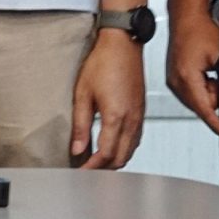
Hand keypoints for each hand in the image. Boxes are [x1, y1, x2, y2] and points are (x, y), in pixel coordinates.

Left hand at [72, 27, 146, 167]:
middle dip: (103, 170)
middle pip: (120, 158)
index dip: (92, 168)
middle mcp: (132, 121)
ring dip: (113, 162)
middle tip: (85, 172)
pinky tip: (111, 148)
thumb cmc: (102, 63)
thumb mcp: (82, 94)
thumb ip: (80, 125)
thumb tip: (77, 149)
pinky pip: (135, 141)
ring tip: (95, 164)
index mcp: (116, 117)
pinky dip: (123, 151)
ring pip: (129, 152)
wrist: (123, 45)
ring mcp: (139, 118)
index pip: (105, 155)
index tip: (79, 173)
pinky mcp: (141, 113)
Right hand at [166, 9, 218, 139]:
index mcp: (186, 77)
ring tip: (214, 74)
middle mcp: (175, 81)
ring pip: (195, 100)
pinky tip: (207, 73)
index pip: (204, 109)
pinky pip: (190, 92)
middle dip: (215, 101)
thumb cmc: (202, 29)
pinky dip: (202, 88)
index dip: (218, 123)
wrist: (186, 14)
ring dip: (208, 94)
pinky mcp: (173, 75)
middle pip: (200, 107)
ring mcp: (172, 78)